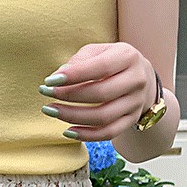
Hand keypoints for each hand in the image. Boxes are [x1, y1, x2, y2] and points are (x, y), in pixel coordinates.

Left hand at [38, 42, 157, 141]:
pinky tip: (68, 131)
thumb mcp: (98, 51)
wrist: (141, 76)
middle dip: (69, 95)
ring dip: (73, 116)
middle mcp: (136, 80)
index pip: (100, 68)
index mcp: (128, 57)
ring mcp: (135, 103)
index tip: (49, 81)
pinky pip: (108, 133)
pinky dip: (87, 135)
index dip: (73, 75)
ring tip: (51, 110)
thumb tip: (57, 78)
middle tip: (45, 93)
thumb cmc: (111, 61)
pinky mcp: (131, 120)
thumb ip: (79, 61)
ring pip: (103, 116)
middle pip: (101, 93)